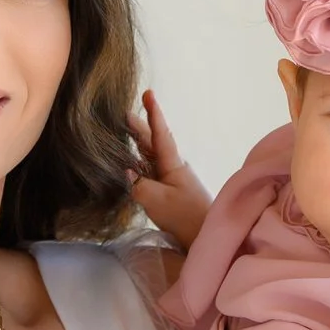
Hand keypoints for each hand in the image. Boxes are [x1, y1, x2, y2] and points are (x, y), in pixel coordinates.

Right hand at [127, 90, 211, 246]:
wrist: (206, 236)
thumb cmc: (184, 215)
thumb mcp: (156, 199)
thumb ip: (138, 185)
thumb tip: (127, 172)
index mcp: (172, 163)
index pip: (160, 133)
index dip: (153, 114)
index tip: (148, 93)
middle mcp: (172, 167)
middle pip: (153, 142)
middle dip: (140, 126)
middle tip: (125, 113)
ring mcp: (172, 179)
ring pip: (151, 156)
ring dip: (138, 144)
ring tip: (124, 133)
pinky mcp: (170, 192)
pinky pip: (151, 171)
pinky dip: (139, 163)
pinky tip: (131, 164)